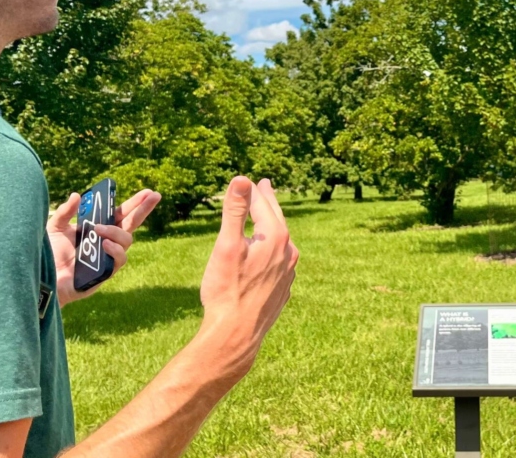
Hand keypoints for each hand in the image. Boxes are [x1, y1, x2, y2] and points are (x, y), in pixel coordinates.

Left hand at [48, 187, 161, 306]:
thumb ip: (65, 212)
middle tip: (154, 195)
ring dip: (116, 232)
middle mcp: (106, 242)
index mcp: (97, 229)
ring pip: (126, 240)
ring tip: (99, 229)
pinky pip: (120, 260)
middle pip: (131, 224)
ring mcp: (107, 257)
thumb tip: (77, 195)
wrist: (41, 278)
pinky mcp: (105, 273)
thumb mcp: (54, 228)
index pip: (120, 214)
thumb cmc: (48, 255)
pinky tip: (105, 244)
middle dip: (144, 209)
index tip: (147, 191)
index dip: (134, 203)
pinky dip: (115, 249)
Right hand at [199, 177, 299, 380]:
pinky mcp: (283, 290)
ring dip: (273, 226)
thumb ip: (234, 211)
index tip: (249, 180)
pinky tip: (268, 255)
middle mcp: (288, 253)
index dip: (252, 191)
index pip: (263, 205)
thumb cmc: (226, 289)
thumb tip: (242, 179)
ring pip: (282, 241)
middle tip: (265, 187)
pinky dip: (273, 250)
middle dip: (269, 202)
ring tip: (267, 218)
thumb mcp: (226, 245)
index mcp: (276, 238)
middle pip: (277, 220)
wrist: (237, 335)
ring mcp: (288, 273)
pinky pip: (281, 262)